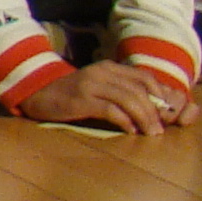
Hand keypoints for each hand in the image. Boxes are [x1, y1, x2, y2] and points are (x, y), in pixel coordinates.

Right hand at [30, 59, 194, 133]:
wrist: (35, 92)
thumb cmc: (70, 94)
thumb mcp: (97, 87)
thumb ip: (119, 92)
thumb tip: (151, 109)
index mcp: (109, 68)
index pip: (145, 78)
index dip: (161, 96)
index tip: (166, 114)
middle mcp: (102, 72)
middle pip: (140, 90)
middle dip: (155, 111)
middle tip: (160, 130)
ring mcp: (90, 85)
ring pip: (129, 99)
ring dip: (144, 118)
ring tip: (150, 133)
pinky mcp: (80, 100)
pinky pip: (110, 110)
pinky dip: (125, 121)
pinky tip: (130, 131)